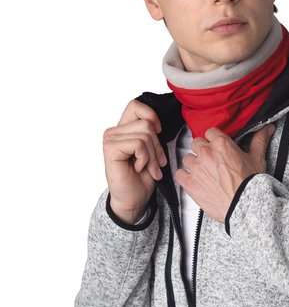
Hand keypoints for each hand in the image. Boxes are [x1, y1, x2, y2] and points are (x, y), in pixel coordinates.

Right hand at [103, 99, 167, 223]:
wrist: (133, 200)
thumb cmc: (141, 178)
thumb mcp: (151, 151)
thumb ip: (151, 135)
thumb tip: (158, 124)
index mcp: (123, 130)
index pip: (136, 106)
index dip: (151, 116)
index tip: (159, 132)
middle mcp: (114, 132)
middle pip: (146, 123)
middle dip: (157, 145)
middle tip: (156, 163)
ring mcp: (110, 139)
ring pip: (144, 134)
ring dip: (152, 155)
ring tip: (148, 167)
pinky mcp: (111, 148)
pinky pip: (138, 144)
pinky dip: (144, 158)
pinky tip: (138, 168)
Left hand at [176, 124, 275, 222]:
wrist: (244, 206)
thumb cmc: (251, 185)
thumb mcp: (257, 159)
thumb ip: (260, 140)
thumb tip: (268, 128)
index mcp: (221, 144)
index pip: (210, 132)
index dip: (214, 139)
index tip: (216, 145)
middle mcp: (206, 153)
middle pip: (196, 143)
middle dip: (202, 150)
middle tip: (211, 160)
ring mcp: (196, 168)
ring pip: (187, 158)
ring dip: (193, 163)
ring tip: (203, 172)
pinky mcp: (190, 183)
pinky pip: (180, 174)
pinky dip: (185, 176)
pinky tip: (193, 180)